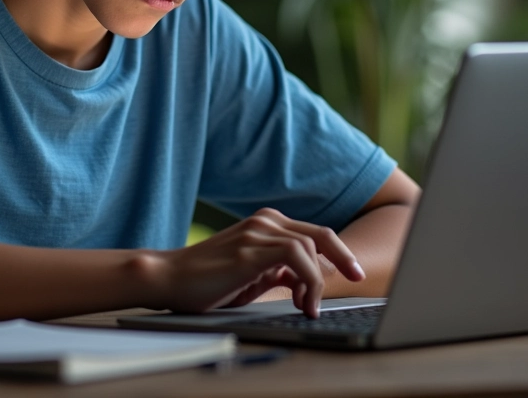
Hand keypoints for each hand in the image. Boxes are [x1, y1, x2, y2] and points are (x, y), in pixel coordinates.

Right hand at [158, 208, 364, 317]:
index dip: (338, 251)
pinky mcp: (249, 250)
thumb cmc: (208, 280)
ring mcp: (256, 233)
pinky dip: (308, 280)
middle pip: (320, 234)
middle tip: (358, 278)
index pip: (313, 233)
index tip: (354, 271)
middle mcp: (264, 221)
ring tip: (308, 306)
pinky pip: (295, 256)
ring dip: (318, 280)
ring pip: (310, 246)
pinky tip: (301, 301)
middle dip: (344, 257)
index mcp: (265, 223)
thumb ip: (278, 269)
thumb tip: (305, 279)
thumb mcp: (252, 273)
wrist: (169, 278)